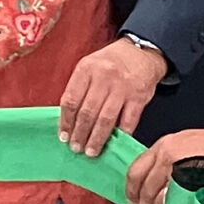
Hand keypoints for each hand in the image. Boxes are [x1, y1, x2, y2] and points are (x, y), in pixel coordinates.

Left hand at [59, 38, 168, 156]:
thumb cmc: (110, 63)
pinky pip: (128, 121)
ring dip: (97, 139)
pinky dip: (120, 135)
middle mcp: (104, 76)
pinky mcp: (139, 96)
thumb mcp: (89, 67)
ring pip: (106, 119)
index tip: (63, 136)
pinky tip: (112, 144)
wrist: (141, 52)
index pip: (71, 100)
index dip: (65, 122)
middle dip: (80, 134)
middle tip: (76, 148)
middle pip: (87, 112)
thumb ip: (79, 89)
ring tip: (91, 151)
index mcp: (86, 68)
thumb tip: (67, 121)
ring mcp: (122, 87)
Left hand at [126, 127, 203, 203]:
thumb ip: (169, 161)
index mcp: (164, 146)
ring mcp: (179, 169)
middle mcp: (166, 156)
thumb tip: (157, 186)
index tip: (133, 203)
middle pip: (144, 189)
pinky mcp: (193, 182)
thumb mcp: (187, 144)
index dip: (132, 192)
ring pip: (156, 200)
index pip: (136, 171)